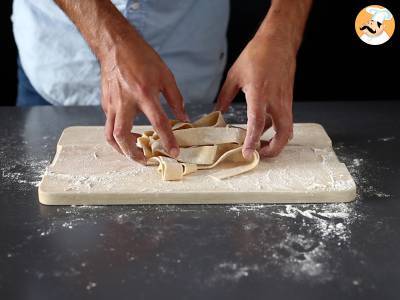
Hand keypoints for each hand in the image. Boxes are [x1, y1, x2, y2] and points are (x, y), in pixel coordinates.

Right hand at [100, 27, 188, 162]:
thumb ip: (176, 99)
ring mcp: (112, 104)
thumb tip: (184, 118)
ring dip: (122, 149)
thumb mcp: (165, 76)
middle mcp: (125, 102)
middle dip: (133, 154)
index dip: (167, 140)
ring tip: (135, 152)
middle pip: (122, 136)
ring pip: (110, 134)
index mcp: (144, 94)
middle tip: (146, 160)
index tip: (174, 153)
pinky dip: (119, 133)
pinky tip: (130, 131)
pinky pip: (110, 123)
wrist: (115, 45)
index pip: (157, 123)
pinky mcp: (105, 103)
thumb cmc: (141, 57)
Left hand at [216, 34, 295, 158]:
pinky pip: (285, 119)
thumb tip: (217, 112)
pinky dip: (276, 128)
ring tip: (261, 144)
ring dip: (276, 140)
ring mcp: (285, 100)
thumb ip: (225, 96)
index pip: (257, 123)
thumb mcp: (235, 75)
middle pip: (282, 133)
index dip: (252, 140)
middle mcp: (276, 100)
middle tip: (259, 155)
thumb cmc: (257, 55)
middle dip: (274, 149)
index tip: (247, 154)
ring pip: (286, 129)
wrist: (279, 41)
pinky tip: (265, 127)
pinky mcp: (288, 99)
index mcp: (259, 93)